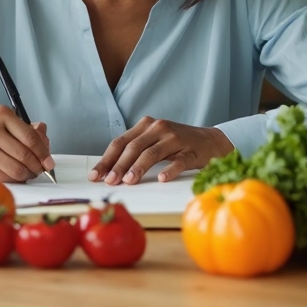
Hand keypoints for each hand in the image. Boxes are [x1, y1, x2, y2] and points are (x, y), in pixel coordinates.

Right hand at [0, 105, 53, 182]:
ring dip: (27, 174)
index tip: (49, 162)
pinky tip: (17, 177)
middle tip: (41, 170)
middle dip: (37, 166)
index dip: (43, 152)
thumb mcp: (7, 123)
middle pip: (24, 153)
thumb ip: (28, 130)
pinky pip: (3, 176)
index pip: (30, 136)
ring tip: (30, 174)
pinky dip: (14, 179)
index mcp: (2, 114)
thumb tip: (46, 140)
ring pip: (14, 167)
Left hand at [88, 117, 232, 184]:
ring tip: (128, 181)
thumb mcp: (154, 141)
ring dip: (138, 168)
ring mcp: (175, 138)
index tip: (95, 176)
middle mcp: (158, 128)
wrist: (211, 141)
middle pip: (133, 147)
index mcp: (146, 125)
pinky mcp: (191, 151)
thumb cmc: (177, 144)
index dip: (106, 159)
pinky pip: (178, 161)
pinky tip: (161, 179)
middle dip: (118, 165)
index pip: (120, 142)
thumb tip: (108, 170)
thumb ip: (134, 150)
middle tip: (109, 181)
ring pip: (152, 153)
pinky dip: (169, 169)